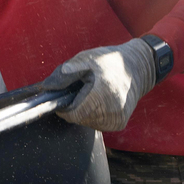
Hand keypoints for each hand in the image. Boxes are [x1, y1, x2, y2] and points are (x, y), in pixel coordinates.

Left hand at [41, 38, 156, 131]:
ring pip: (86, 122)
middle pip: (78, 119)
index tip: (65, 94)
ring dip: (84, 110)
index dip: (64, 106)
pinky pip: (97, 123)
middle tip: (82, 89)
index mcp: (101, 96)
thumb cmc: (110, 62)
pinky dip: (94, 114)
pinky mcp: (119, 124)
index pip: (72, 114)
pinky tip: (101, 100)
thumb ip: (65, 73)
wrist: (138, 67)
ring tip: (93, 92)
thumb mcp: (86, 59)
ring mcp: (116, 121)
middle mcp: (111, 113)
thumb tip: (46, 87)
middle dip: (75, 105)